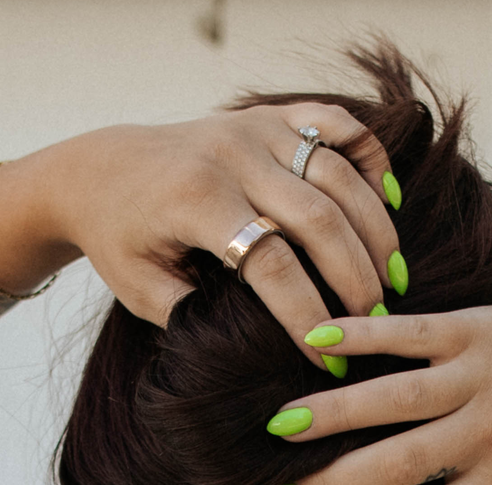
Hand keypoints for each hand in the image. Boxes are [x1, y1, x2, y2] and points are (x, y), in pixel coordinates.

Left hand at [46, 110, 403, 367]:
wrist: (97, 171)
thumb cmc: (121, 241)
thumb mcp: (143, 292)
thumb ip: (197, 318)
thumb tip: (261, 353)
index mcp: (196, 199)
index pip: (272, 265)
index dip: (309, 317)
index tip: (332, 364)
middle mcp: (231, 153)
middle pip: (320, 218)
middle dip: (356, 279)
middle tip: (377, 326)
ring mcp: (254, 127)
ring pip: (339, 173)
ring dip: (375, 229)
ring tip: (393, 279)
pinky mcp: (269, 114)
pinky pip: (336, 125)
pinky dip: (370, 158)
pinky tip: (387, 200)